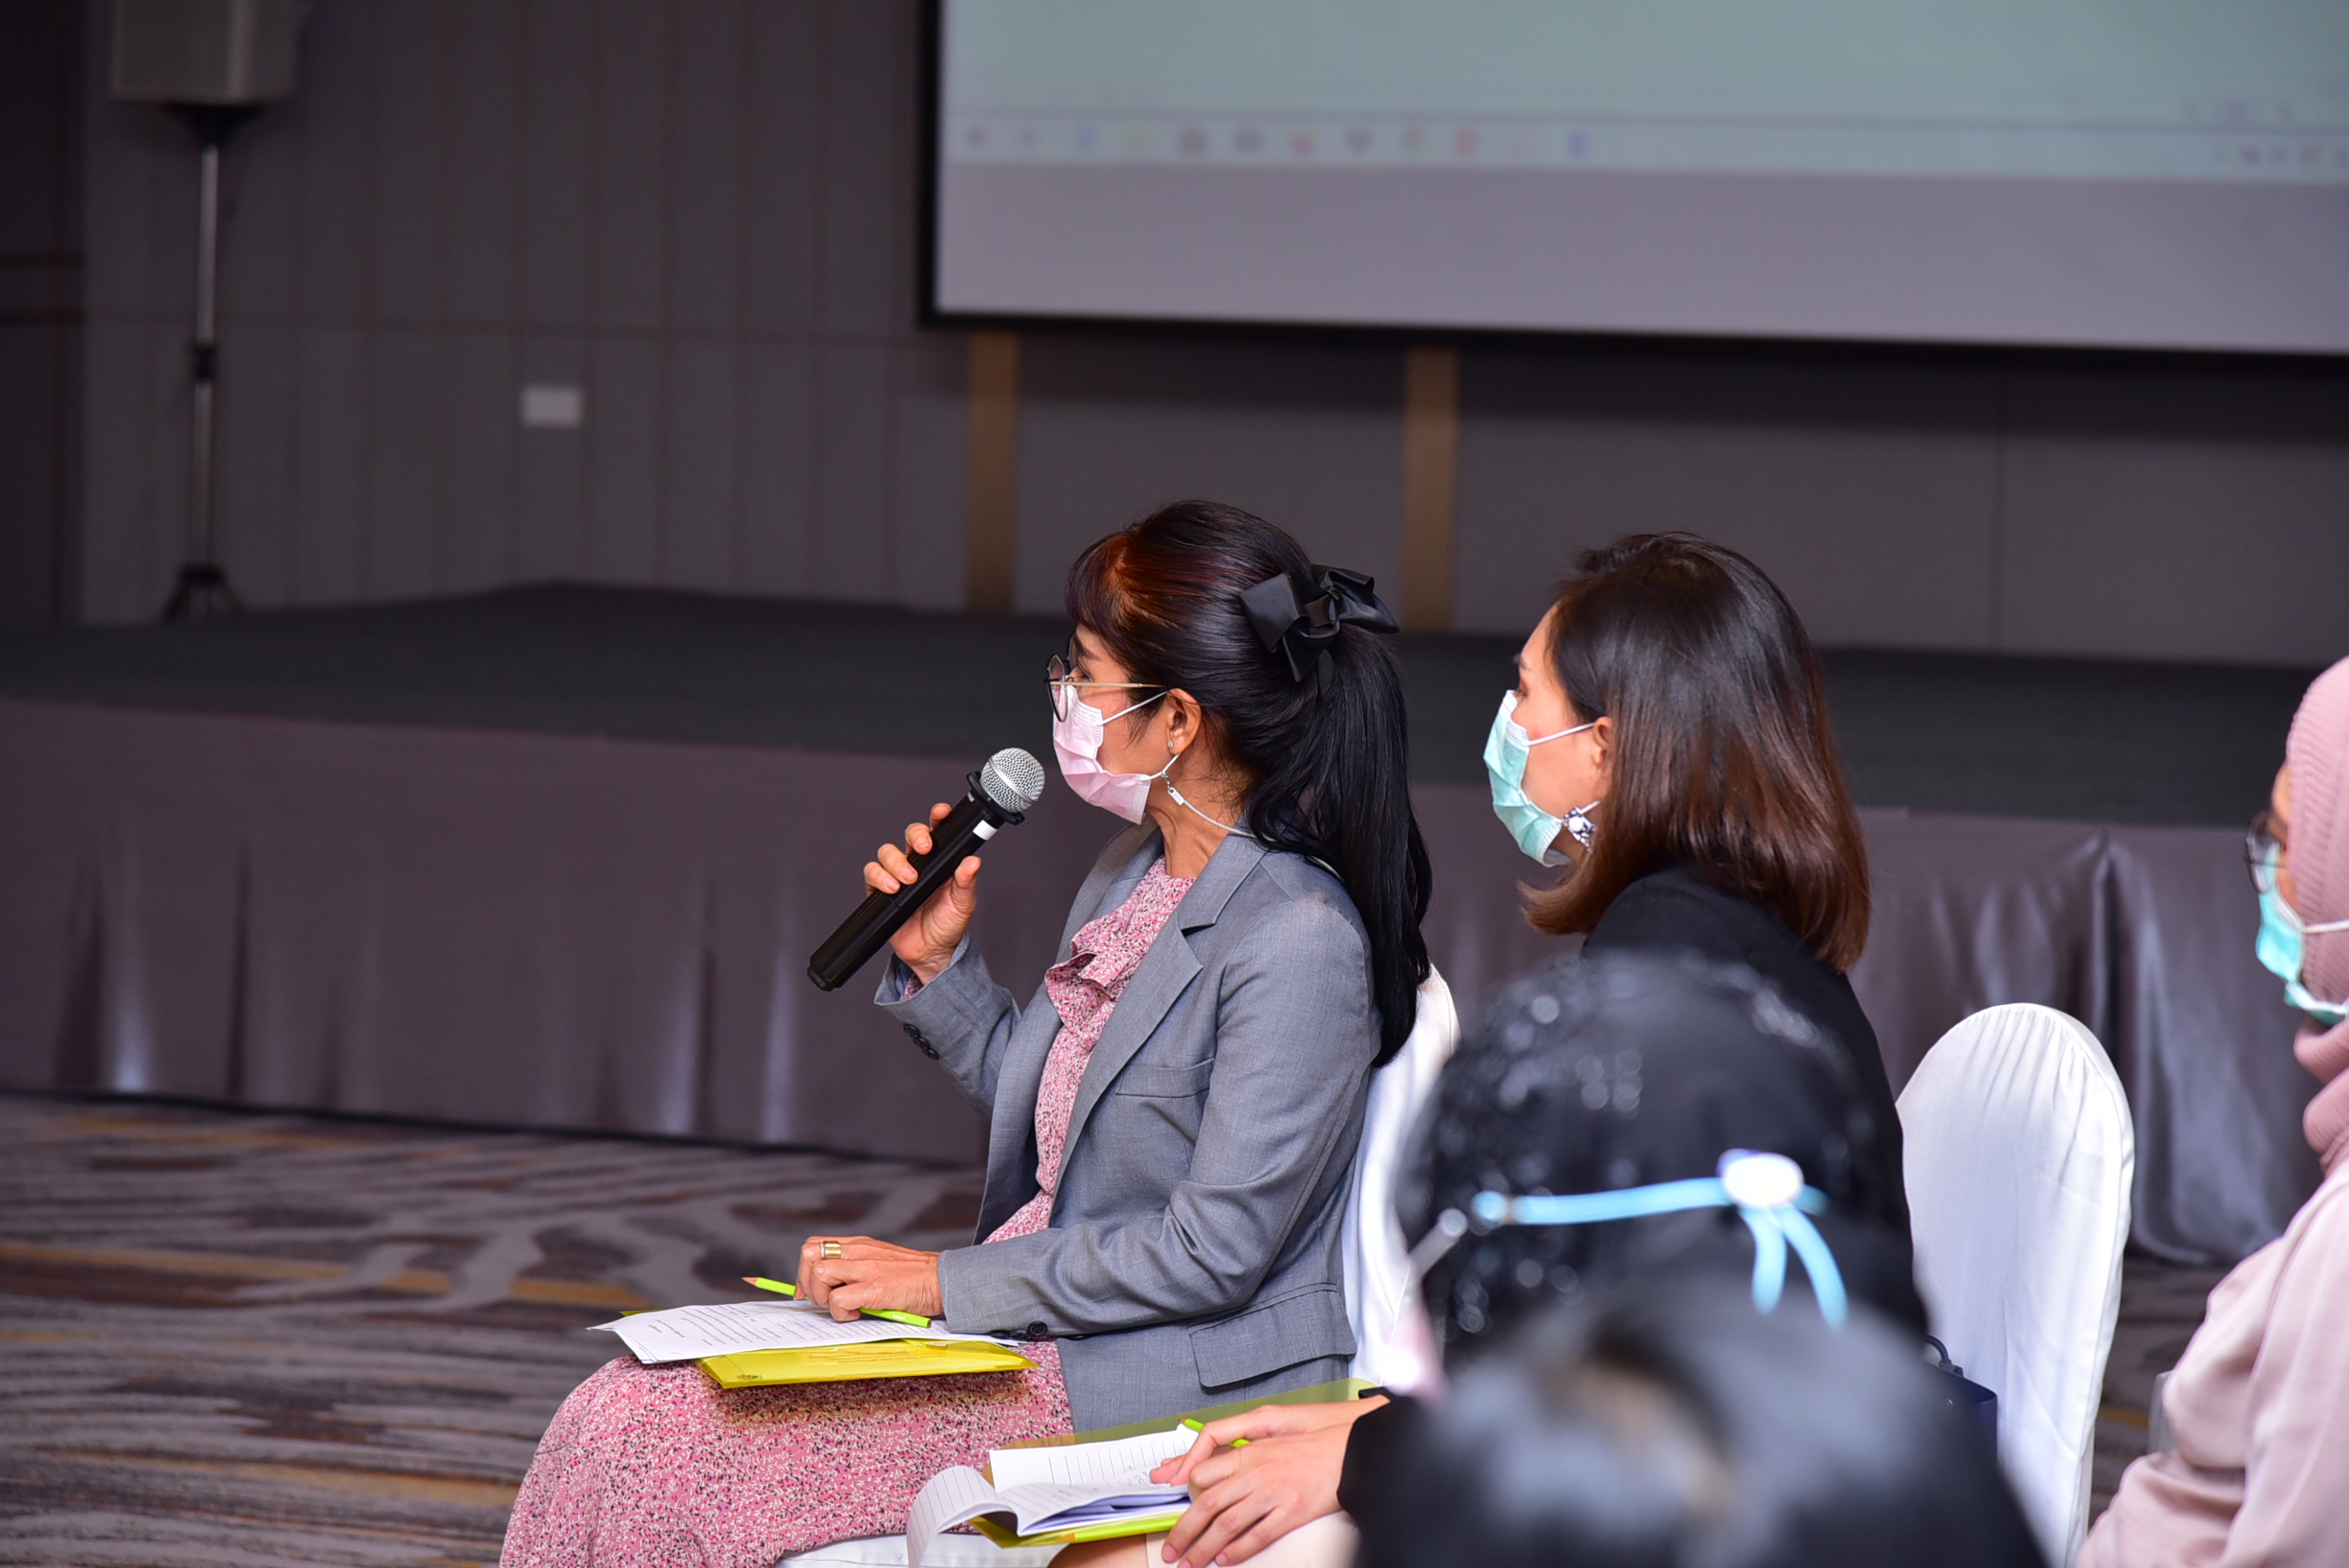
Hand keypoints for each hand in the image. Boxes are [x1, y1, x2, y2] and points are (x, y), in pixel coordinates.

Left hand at [795, 1235, 944, 1320]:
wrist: (943, 1280)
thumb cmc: (914, 1276)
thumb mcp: (880, 1260)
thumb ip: (857, 1266)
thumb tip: (831, 1287)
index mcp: (859, 1244)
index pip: (815, 1244)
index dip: (803, 1270)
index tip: (807, 1290)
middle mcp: (859, 1251)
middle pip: (809, 1254)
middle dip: (807, 1282)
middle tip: (822, 1300)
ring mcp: (866, 1268)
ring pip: (820, 1275)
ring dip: (824, 1298)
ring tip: (843, 1307)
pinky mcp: (875, 1289)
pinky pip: (839, 1301)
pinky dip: (842, 1313)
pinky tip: (858, 1314)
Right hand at [865, 803, 978, 984]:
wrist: (931, 953)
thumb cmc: (949, 925)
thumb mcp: (963, 904)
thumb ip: (966, 882)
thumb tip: (973, 861)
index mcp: (940, 862)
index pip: (937, 832)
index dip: (937, 817)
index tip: (941, 813)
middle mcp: (918, 864)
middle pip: (909, 835)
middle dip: (914, 836)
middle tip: (923, 848)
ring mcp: (898, 876)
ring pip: (888, 852)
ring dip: (896, 862)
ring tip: (909, 880)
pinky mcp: (881, 890)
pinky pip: (872, 873)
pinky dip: (880, 877)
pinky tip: (893, 889)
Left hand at [1149, 1399, 1385, 1564]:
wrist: (1347, 1452)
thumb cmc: (1309, 1447)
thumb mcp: (1270, 1439)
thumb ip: (1240, 1455)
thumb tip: (1211, 1475)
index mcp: (1248, 1452)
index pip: (1203, 1474)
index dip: (1185, 1496)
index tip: (1174, 1512)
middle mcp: (1255, 1472)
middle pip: (1208, 1504)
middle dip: (1184, 1531)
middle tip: (1171, 1551)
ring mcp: (1272, 1493)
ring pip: (1227, 1524)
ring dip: (1205, 1547)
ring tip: (1192, 1562)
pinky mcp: (1291, 1511)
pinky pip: (1258, 1535)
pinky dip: (1239, 1551)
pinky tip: (1226, 1561)